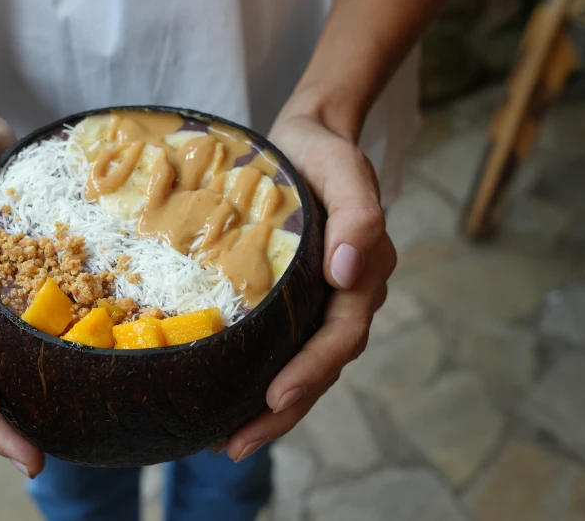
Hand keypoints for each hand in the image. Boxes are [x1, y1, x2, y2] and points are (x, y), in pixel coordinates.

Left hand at [222, 111, 396, 461]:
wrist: (310, 139)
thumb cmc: (326, 155)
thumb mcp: (346, 172)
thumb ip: (358, 216)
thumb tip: (345, 270)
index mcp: (362, 278)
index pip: (339, 338)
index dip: (310, 372)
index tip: (275, 399)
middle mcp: (342, 298)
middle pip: (318, 368)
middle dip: (281, 412)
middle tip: (236, 445)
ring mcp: (316, 302)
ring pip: (297, 365)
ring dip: (267, 409)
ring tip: (225, 440)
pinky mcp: (289, 298)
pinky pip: (277, 344)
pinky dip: (254, 374)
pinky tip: (222, 395)